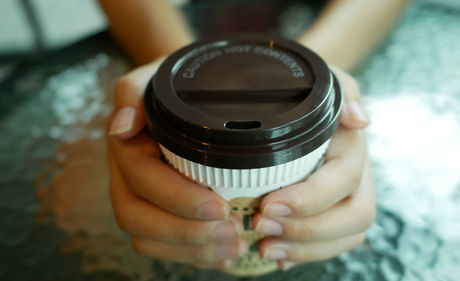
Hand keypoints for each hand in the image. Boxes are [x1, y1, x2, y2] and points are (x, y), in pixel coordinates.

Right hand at [107, 58, 246, 268]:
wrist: (173, 92)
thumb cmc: (167, 85)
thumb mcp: (150, 78)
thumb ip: (130, 93)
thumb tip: (122, 126)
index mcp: (126, 148)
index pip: (142, 182)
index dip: (178, 199)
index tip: (220, 207)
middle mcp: (126, 178)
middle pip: (138, 219)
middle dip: (185, 233)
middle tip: (232, 234)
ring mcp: (138, 198)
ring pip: (149, 238)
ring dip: (192, 249)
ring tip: (234, 247)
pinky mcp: (157, 211)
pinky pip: (164, 243)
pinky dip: (193, 253)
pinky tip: (224, 253)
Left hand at [254, 68, 374, 270]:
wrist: (305, 100)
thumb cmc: (309, 90)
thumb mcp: (324, 79)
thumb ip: (343, 92)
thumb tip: (360, 121)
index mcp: (352, 146)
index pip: (343, 180)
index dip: (310, 199)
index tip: (269, 204)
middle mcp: (358, 175)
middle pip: (355, 216)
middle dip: (309, 230)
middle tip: (261, 227)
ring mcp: (349, 196)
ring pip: (348, 236)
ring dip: (307, 249)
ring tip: (265, 249)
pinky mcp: (334, 211)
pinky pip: (333, 243)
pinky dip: (305, 254)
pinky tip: (277, 255)